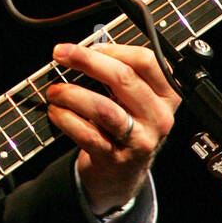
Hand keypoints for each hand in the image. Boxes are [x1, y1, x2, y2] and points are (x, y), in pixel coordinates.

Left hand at [46, 42, 180, 215]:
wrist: (122, 175)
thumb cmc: (126, 128)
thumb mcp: (136, 101)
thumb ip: (120, 76)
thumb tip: (85, 51)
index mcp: (167, 95)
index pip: (146, 61)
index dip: (113, 49)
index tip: (88, 47)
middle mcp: (158, 117)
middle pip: (124, 79)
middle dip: (87, 62)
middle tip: (61, 54)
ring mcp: (139, 140)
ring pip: (104, 108)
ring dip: (72, 94)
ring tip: (54, 91)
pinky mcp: (116, 158)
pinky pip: (87, 134)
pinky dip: (66, 119)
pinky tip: (56, 112)